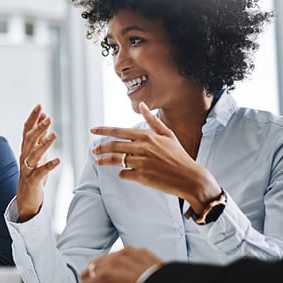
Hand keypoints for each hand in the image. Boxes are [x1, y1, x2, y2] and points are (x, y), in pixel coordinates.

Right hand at [16, 104, 60, 221]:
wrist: (26, 198)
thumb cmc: (33, 174)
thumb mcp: (38, 153)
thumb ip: (40, 137)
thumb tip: (45, 119)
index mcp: (26, 149)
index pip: (27, 130)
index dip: (33, 118)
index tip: (40, 106)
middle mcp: (24, 157)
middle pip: (29, 139)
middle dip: (38, 128)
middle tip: (48, 117)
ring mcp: (27, 169)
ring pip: (34, 154)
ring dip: (43, 143)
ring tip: (54, 134)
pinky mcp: (33, 180)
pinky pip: (40, 172)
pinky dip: (49, 165)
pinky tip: (58, 160)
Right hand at [78, 247, 162, 282]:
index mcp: (104, 278)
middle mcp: (112, 262)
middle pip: (89, 270)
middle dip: (91, 282)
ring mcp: (125, 254)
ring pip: (104, 259)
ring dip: (104, 270)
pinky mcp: (138, 251)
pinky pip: (122, 254)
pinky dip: (120, 263)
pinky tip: (126, 273)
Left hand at [90, 102, 220, 212]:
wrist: (190, 177)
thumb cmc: (178, 155)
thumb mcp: (168, 134)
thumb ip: (152, 120)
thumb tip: (142, 104)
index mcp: (147, 136)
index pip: (119, 131)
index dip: (103, 130)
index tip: (92, 130)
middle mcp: (142, 148)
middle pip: (113, 146)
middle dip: (100, 148)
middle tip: (94, 150)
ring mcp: (141, 163)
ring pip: (115, 160)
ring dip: (104, 161)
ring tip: (99, 162)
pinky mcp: (142, 176)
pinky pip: (124, 174)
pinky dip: (122, 173)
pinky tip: (124, 173)